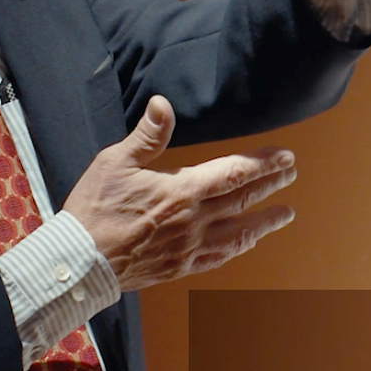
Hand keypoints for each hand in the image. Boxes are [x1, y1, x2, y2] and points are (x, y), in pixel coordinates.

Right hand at [61, 96, 297, 290]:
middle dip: (271, 186)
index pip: (234, 173)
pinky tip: (247, 243)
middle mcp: (194, 221)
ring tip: (286, 214)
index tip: (285, 157)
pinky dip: (239, 247)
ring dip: (265, 222)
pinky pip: (219, 257)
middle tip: (291, 175)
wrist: (79, 263)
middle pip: (244, 200)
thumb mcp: (115, 162)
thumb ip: (147, 135)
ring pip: (240, 233)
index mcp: (182, 192)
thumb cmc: (94, 209)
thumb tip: (163, 104)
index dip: (263, 164)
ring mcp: (189, 247)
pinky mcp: (180, 267)